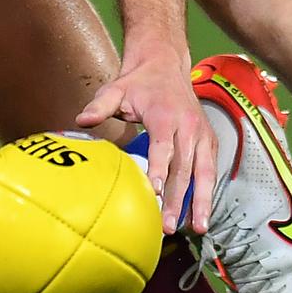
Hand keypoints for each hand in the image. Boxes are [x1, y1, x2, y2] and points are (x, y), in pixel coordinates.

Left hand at [76, 46, 215, 234]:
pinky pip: (210, 170)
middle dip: (177, 198)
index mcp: (166, 116)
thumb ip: (100, 105)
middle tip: (167, 225)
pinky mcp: (209, 141)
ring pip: (205, 172)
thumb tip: (81, 119)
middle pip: (185, 167)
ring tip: (197, 228)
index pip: (163, 147)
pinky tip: (200, 214)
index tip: (153, 191)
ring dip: (201, 201)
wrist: (165, 65)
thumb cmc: (139, 82)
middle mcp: (189, 126)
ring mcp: (202, 135)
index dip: (159, 170)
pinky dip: (207, 192)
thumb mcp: (116, 89)